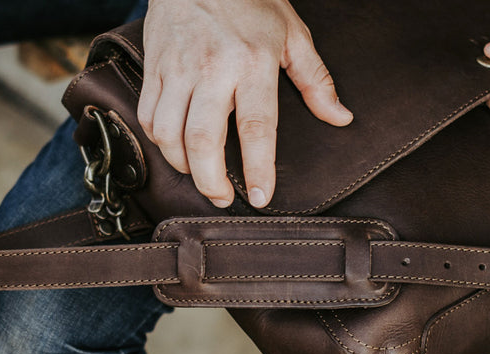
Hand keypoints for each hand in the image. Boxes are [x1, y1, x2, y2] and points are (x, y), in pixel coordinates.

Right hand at [138, 0, 352, 207]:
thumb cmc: (250, 0)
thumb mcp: (292, 34)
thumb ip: (315, 80)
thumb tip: (340, 117)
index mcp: (252, 63)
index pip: (256, 127)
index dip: (257, 168)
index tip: (259, 196)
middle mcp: (212, 68)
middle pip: (202, 139)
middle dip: (210, 180)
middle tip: (222, 197)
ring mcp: (177, 68)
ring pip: (168, 133)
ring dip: (183, 164)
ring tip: (200, 175)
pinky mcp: (154, 67)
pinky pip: (149, 115)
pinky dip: (159, 141)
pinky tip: (176, 148)